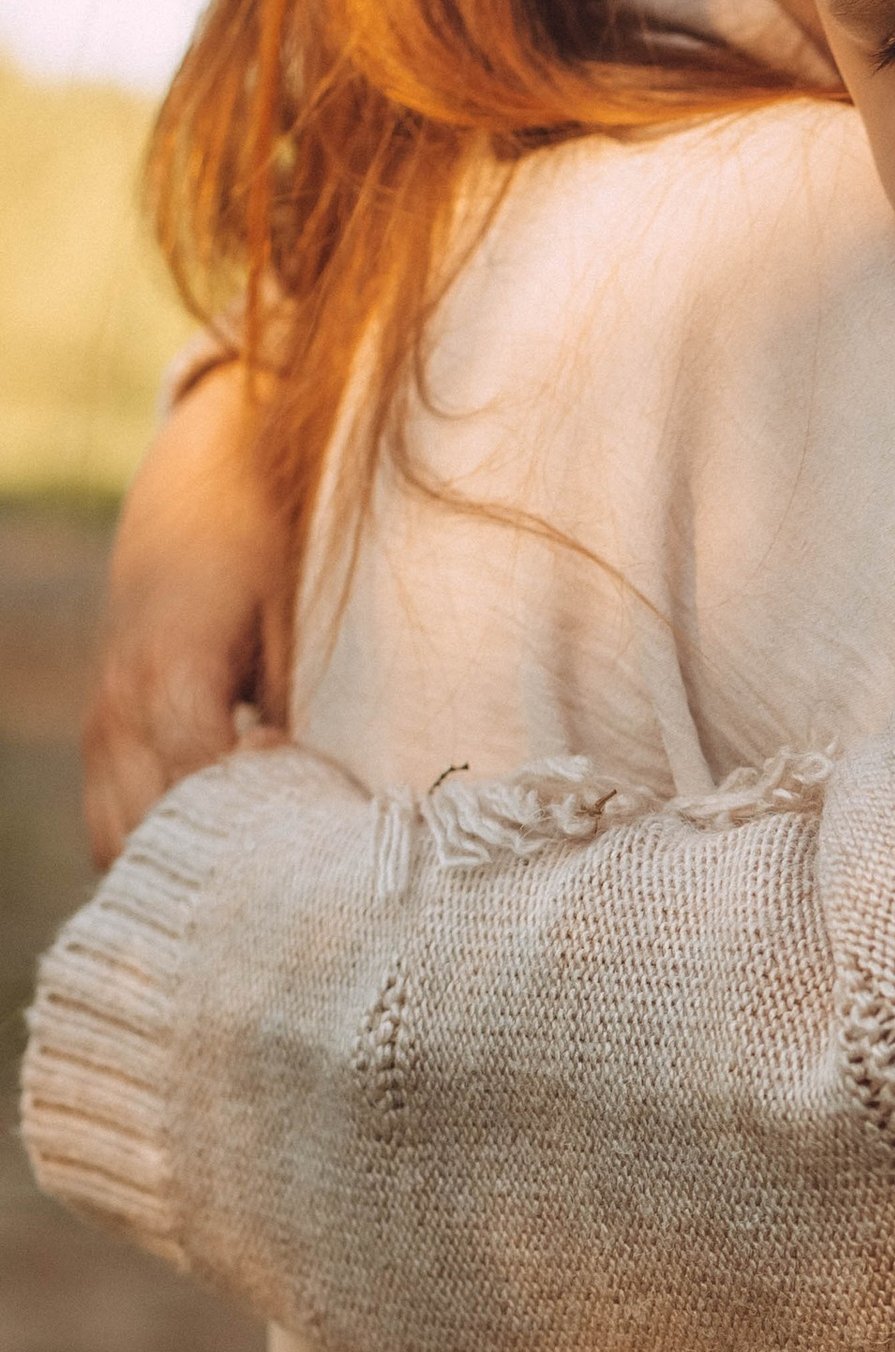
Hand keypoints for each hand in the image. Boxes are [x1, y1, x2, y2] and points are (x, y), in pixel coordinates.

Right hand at [81, 364, 288, 866]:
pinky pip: (112, 818)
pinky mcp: (103, 730)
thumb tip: (336, 803)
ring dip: (185, 863)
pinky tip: (232, 841)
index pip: (197, 791)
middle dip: (219, 869)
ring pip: (115, 840)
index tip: (315, 834)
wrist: (201, 469)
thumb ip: (307, 708)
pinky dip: (161, 843)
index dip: (256, 829)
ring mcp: (101, 722)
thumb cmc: (269, 538)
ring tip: (266, 868)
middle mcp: (118, 706)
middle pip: (146, 835)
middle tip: (297, 882)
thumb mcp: (300, 614)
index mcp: (170, 672)